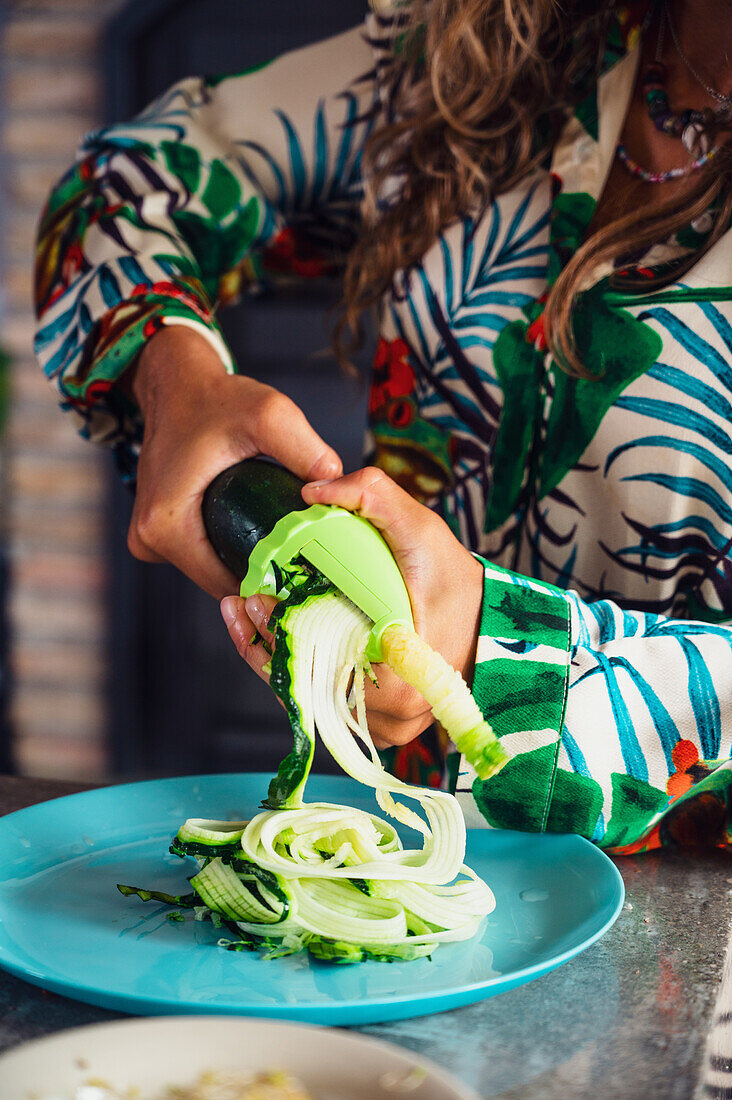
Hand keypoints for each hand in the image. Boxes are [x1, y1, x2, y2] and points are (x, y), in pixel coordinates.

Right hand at [127, 325, 341, 598]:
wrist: (176, 382)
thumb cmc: (216, 398)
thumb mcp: (268, 415)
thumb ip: (305, 448)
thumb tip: (333, 484)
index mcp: (166, 525)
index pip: (226, 584)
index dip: (270, 581)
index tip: (305, 571)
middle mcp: (148, 539)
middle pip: (217, 580)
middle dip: (260, 573)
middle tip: (302, 555)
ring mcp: (148, 538)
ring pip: (209, 569)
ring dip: (244, 562)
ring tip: (284, 544)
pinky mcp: (154, 531)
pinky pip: (199, 554)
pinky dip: (227, 548)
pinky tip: (257, 533)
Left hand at [220, 467, 483, 746]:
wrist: (494, 620)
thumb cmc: (456, 578)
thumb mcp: (420, 526)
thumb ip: (372, 494)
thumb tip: (313, 489)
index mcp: (400, 682)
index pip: (313, 670)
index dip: (272, 634)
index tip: (253, 597)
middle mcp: (394, 717)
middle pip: (305, 688)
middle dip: (264, 642)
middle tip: (242, 602)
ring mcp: (389, 727)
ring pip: (312, 698)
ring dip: (274, 657)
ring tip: (248, 615)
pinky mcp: (385, 726)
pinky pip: (328, 702)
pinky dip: (300, 670)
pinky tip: (275, 636)